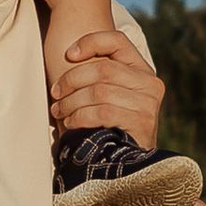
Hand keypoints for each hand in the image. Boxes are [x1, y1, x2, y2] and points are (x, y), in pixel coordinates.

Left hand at [51, 28, 165, 149]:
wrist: (131, 165)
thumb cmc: (111, 125)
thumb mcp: (108, 95)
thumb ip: (98, 76)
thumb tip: (69, 55)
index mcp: (142, 70)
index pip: (117, 41)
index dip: (90, 42)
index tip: (68, 55)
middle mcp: (150, 84)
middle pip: (103, 69)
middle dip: (72, 80)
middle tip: (55, 94)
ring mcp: (148, 104)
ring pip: (100, 92)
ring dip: (72, 102)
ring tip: (59, 111)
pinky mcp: (142, 123)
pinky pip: (103, 112)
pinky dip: (81, 117)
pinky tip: (71, 123)